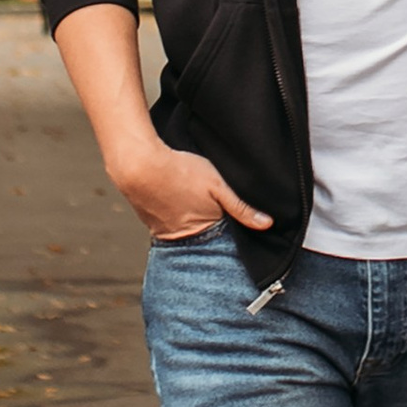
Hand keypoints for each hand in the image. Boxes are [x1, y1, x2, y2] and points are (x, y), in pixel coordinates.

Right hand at [111, 139, 271, 243]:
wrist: (139, 165)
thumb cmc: (181, 171)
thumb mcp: (218, 185)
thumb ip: (241, 206)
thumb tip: (267, 224)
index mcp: (204, 231)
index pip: (224, 241)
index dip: (231, 231)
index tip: (237, 225)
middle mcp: (183, 239)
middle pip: (204, 239)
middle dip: (211, 231)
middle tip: (211, 212)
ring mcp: (164, 232)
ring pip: (185, 232)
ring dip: (191, 223)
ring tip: (192, 204)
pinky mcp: (150, 223)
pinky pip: (167, 225)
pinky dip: (174, 216)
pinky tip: (176, 201)